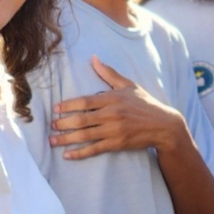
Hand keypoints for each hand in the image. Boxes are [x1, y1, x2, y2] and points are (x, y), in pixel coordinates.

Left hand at [49, 57, 184, 159]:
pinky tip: (68, 155)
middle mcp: (111, 115)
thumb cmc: (145, 104)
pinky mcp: (117, 144)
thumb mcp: (128, 85)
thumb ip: (109, 73)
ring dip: (66, 139)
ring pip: (85, 135)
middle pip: (81, 120)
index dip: (68, 106)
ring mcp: (114, 130)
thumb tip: (93, 58)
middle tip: (50, 126)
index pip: (85, 102)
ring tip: (52, 141)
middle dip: (63, 124)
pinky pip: (95, 149)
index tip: (56, 109)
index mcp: (112, 99)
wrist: (164, 125)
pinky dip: (80, 153)